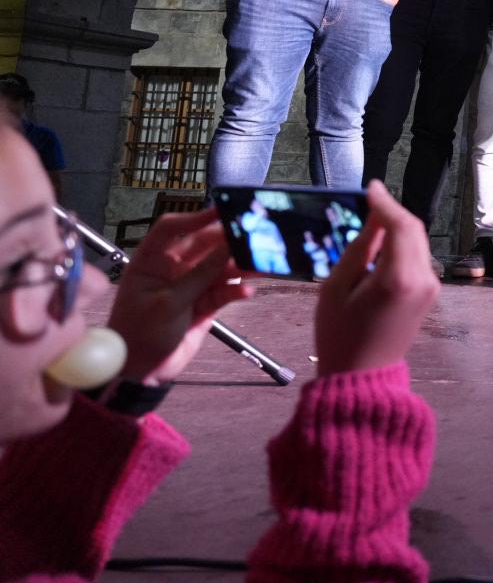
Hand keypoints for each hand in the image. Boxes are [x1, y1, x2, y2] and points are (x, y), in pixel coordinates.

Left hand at [105, 210, 252, 385]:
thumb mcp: (169, 303)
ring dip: (240, 266)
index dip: (196, 217)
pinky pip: (226, 290)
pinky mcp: (206, 303)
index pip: (172, 228)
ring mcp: (191, 285)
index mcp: (152, 261)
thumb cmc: (140, 333)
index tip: (224, 209)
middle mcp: (173, 268)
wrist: (140, 374)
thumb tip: (228, 245)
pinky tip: (247, 292)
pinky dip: (237, 290)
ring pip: (221, 267)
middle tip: (255, 236)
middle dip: (228, 241)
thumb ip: (201, 274)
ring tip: (262, 263)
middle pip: (205, 245)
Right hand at [314, 182, 439, 376]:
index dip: (385, 203)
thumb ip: (360, 248)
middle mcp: (423, 280)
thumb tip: (375, 216)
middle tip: (369, 201)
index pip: (400, 225)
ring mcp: (430, 288)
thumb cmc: (340, 336)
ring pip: (417, 243)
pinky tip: (381, 248)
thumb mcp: (336, 287)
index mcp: (398, 278)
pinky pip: (417, 259)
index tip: (371, 187)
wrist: (361, 376)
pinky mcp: (429, 294)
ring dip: (397, 229)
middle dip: (392, 213)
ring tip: (371, 222)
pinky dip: (401, 246)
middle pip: (413, 230)